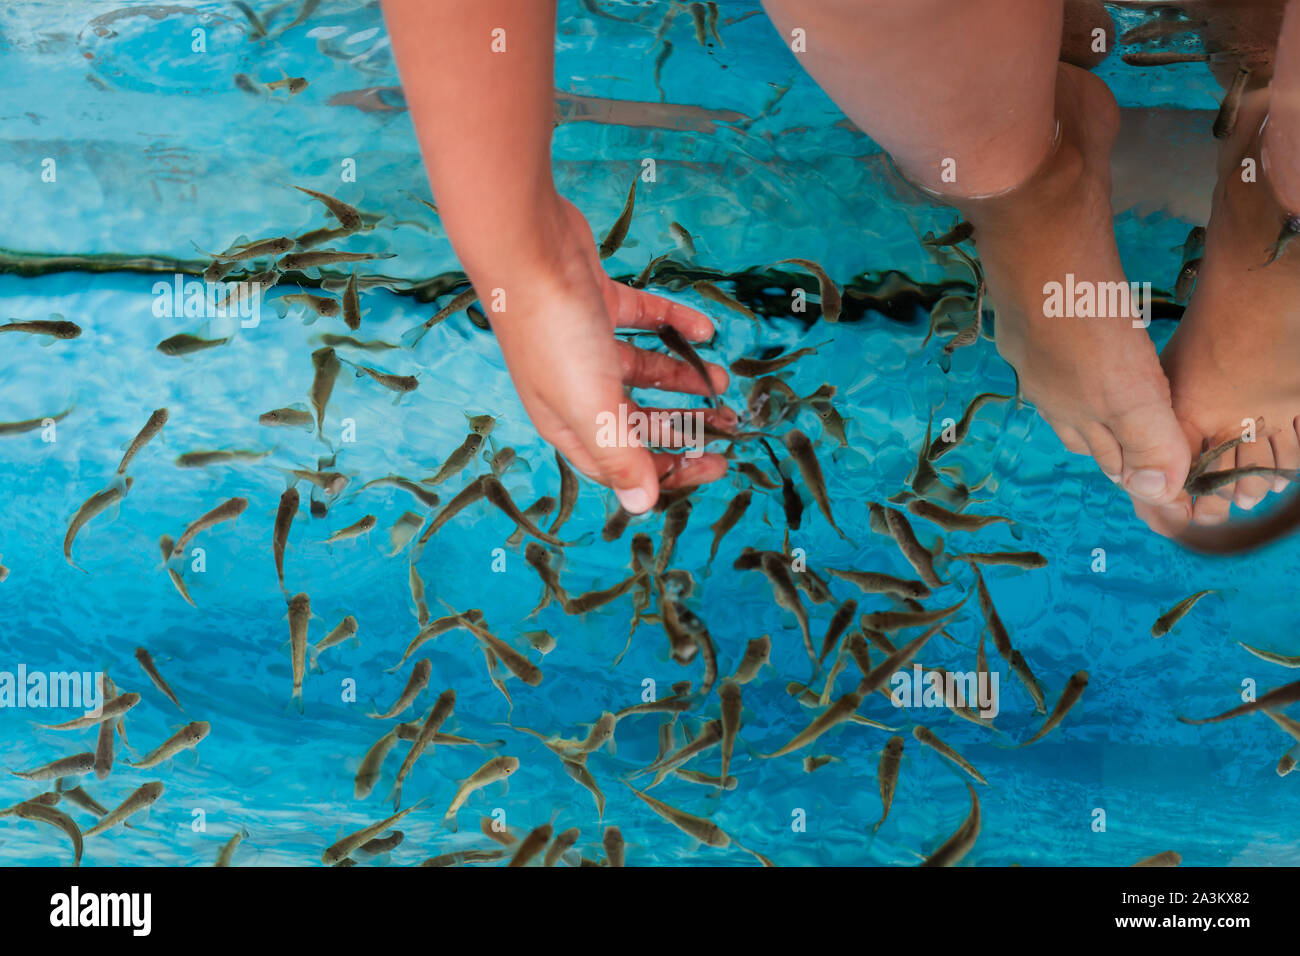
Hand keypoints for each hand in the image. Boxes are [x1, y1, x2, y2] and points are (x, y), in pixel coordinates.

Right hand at [486, 197, 732, 512]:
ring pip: (643, 371)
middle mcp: (576, 389)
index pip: (623, 464)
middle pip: (636, 421)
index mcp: (569, 423)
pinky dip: (675, 326)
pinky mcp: (598, 303)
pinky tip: (705, 330)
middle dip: (683, 428)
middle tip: (729, 426)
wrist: (527, 247)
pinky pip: (644, 321)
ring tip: (722, 380)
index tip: (716, 464)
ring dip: (683, 378)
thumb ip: (619, 455)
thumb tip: (643, 505)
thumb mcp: (591, 405)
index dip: (669, 471)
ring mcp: (586, 344)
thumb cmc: (553, 333)